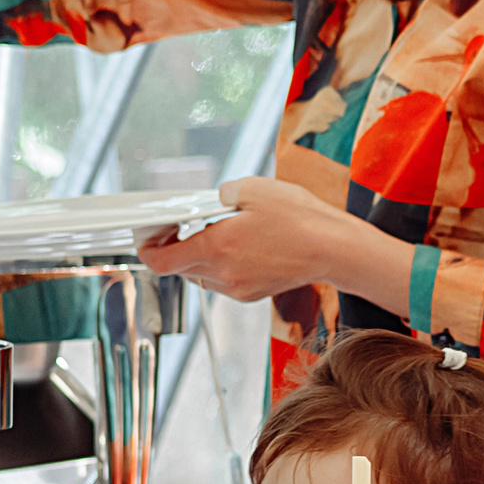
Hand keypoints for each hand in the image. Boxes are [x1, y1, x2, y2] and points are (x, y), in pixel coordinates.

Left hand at [138, 176, 398, 307]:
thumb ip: (221, 195)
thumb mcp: (253, 189)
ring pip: (200, 275)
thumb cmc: (299, 218)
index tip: (150, 235)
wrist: (334, 249)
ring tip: (216, 233)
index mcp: (215, 248)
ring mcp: (237, 289)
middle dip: (175, 247)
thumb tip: (212, 202)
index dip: (148, 249)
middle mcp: (222, 275)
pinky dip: (220, 265)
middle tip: (181, 225)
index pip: (161, 262)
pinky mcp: (252, 294)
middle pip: (180, 268)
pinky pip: (222, 281)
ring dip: (198, 257)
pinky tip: (238, 246)